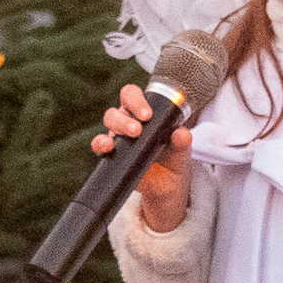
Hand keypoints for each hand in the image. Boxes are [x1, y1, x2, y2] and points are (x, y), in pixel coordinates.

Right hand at [93, 83, 193, 231]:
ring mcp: (118, 137)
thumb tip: (182, 134)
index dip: (136, 99)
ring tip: (131, 135)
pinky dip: (100, 144)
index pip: (133, 95)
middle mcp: (128, 120)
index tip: (147, 114)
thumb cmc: (173, 160)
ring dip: (117, 126)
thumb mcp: (181, 151)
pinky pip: (99, 145)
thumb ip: (182, 141)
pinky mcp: (112, 154)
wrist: (166, 187)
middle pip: (118, 108)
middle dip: (126, 117)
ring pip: (109, 121)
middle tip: (138, 129)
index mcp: (144, 112)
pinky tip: (106, 146)